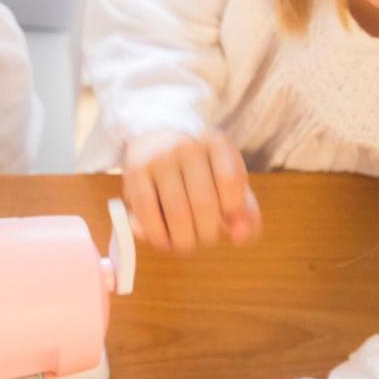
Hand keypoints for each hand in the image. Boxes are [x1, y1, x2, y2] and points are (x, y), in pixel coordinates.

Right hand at [123, 128, 261, 254]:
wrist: (156, 135)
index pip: (230, 181)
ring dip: (184, 240)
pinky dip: (158, 236)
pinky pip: (148, 213)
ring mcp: (158, 159)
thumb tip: (240, 237)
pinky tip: (164, 241)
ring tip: (185, 243)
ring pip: (176, 213)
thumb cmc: (199, 167)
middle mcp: (187, 147)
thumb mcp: (227, 178)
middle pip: (204, 203)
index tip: (228, 221)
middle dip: (207, 233)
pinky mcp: (134, 173)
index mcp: (215, 143)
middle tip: (204, 237)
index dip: (233, 210)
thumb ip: (244, 210)